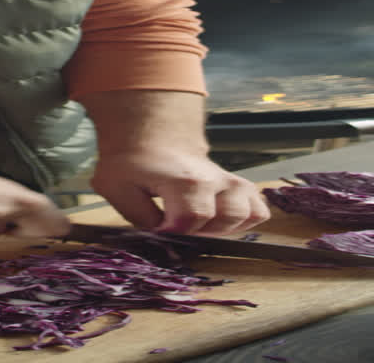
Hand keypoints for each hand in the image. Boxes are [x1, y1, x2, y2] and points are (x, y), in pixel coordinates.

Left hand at [91, 148, 269, 235]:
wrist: (149, 134)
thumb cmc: (131, 160)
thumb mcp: (117, 188)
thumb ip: (139, 218)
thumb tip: (161, 238)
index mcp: (184, 180)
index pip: (189, 221)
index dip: (171, 232)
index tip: (158, 227)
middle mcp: (213, 179)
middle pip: (222, 220)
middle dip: (197, 231)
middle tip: (177, 224)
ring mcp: (229, 181)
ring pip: (247, 214)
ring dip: (223, 227)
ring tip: (199, 223)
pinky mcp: (237, 185)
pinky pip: (257, 209)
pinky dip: (244, 220)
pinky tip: (219, 220)